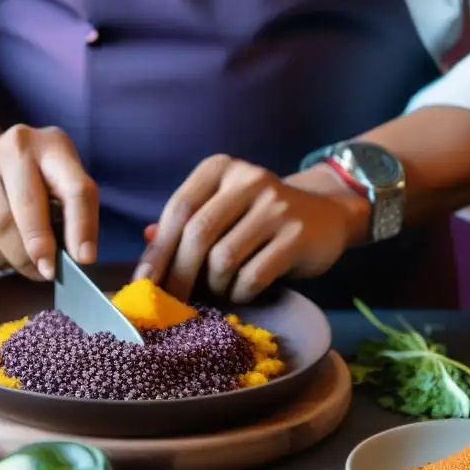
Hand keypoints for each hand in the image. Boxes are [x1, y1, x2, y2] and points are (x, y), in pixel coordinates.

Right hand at [0, 125, 97, 279]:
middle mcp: (9, 148)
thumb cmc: (35, 189)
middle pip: (26, 211)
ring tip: (21, 261)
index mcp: (50, 145)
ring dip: (13, 261)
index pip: (74, 188)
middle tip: (47, 272)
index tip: (83, 260)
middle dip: (39, 249)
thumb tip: (75, 260)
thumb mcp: (62, 188)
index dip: (82, 227)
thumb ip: (73, 217)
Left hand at [135, 155, 366, 302]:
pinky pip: (253, 276)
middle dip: (179, 275)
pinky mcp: (296, 235)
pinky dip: (239, 293)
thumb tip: (146, 238)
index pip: (179, 208)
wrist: (326, 216)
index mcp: (221, 168)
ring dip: (213, 286)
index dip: (158, 251)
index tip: (143, 284)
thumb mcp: (222, 209)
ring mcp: (275, 206)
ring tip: (216, 292)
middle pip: (198, 234)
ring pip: (223, 259)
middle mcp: (248, 179)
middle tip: (173, 301)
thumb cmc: (259, 218)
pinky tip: (240, 293)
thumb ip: (186, 221)